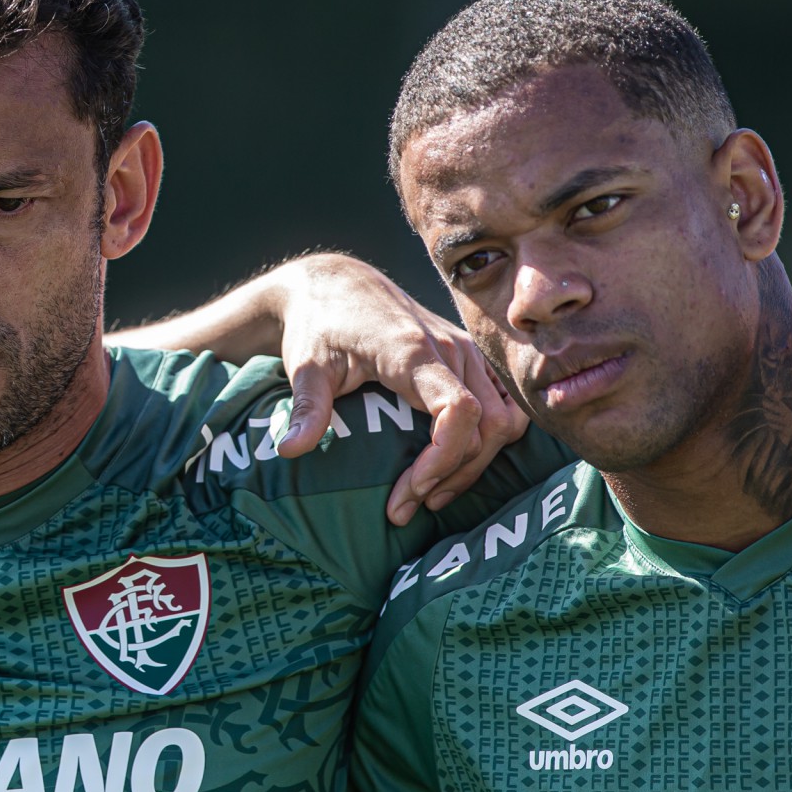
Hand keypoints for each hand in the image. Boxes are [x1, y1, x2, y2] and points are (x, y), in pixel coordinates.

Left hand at [267, 254, 529, 525]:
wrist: (335, 284)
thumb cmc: (318, 325)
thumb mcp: (305, 367)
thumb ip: (305, 408)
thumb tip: (288, 451)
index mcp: (413, 351)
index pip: (459, 411)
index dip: (444, 459)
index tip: (411, 489)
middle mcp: (450, 349)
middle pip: (488, 425)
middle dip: (453, 475)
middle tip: (407, 507)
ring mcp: (465, 351)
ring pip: (503, 419)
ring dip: (474, 463)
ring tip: (429, 495)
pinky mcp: (468, 357)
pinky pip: (500, 405)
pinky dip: (486, 441)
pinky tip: (449, 466)